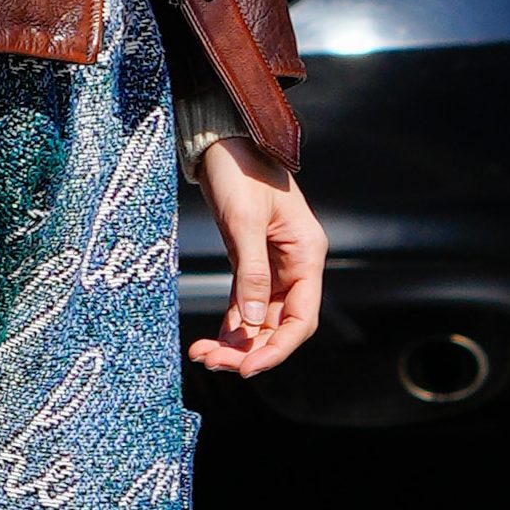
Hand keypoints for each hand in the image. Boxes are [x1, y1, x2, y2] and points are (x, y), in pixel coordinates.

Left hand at [189, 138, 324, 376]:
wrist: (222, 141)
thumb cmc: (239, 171)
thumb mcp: (244, 221)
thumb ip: (251, 272)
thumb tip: (250, 322)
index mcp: (307, 254)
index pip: (301, 318)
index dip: (278, 348)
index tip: (248, 368)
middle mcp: (295, 264)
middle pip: (278, 324)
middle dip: (249, 349)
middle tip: (213, 363)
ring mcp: (273, 265)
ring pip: (259, 318)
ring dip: (236, 341)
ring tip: (203, 355)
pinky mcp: (250, 261)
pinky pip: (244, 303)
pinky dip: (229, 323)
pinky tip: (210, 340)